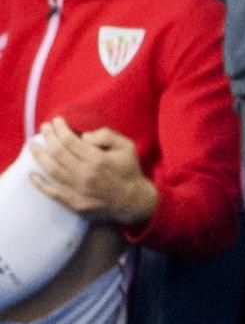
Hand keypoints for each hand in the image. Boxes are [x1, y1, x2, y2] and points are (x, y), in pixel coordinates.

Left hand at [28, 118, 156, 226]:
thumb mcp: (127, 147)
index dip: (60, 129)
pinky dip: (40, 184)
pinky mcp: (74, 202)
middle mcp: (85, 174)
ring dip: (39, 156)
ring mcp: (78, 190)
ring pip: (52, 170)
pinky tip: (32, 175)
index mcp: (98, 159)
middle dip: (49, 137)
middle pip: (59, 152)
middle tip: (44, 127)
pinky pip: (52, 192)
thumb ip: (107, 136)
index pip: (71, 141)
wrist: (132, 201)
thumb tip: (84, 136)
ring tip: (33, 145)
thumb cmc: (128, 170)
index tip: (56, 121)